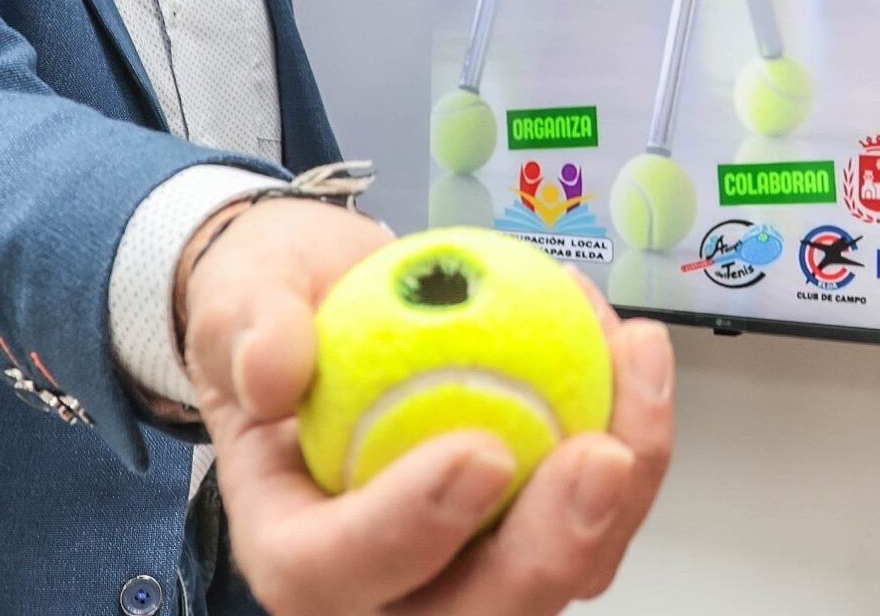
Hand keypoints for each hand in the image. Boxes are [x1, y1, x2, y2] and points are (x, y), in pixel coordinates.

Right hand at [178, 199, 675, 613]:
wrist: (334, 302)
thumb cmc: (283, 314)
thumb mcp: (242, 296)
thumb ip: (249, 326)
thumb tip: (274, 368)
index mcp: (291, 545)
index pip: (332, 571)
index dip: (407, 528)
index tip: (479, 452)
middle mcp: (380, 584)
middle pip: (471, 613)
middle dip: (547, 553)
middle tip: (600, 456)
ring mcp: (467, 564)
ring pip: (557, 576)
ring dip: (620, 490)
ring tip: (634, 364)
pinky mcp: (529, 529)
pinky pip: (599, 516)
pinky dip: (634, 441)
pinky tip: (637, 352)